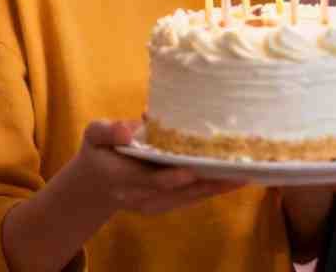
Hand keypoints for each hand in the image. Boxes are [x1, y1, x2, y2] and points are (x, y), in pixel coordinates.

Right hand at [68, 119, 244, 215]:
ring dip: (215, 188)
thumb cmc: (98, 152)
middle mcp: (140, 196)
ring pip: (189, 198)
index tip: (190, 170)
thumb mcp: (93, 135)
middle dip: (206, 183)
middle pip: (177, 192)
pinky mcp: (164, 205)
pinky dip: (211, 189)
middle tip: (235, 172)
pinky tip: (233, 180)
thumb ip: (107, 131)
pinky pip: (191, 198)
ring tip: (243, 176)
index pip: (149, 180)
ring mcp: (153, 204)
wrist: (95, 185)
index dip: (170, 177)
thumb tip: (127, 130)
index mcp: (121, 177)